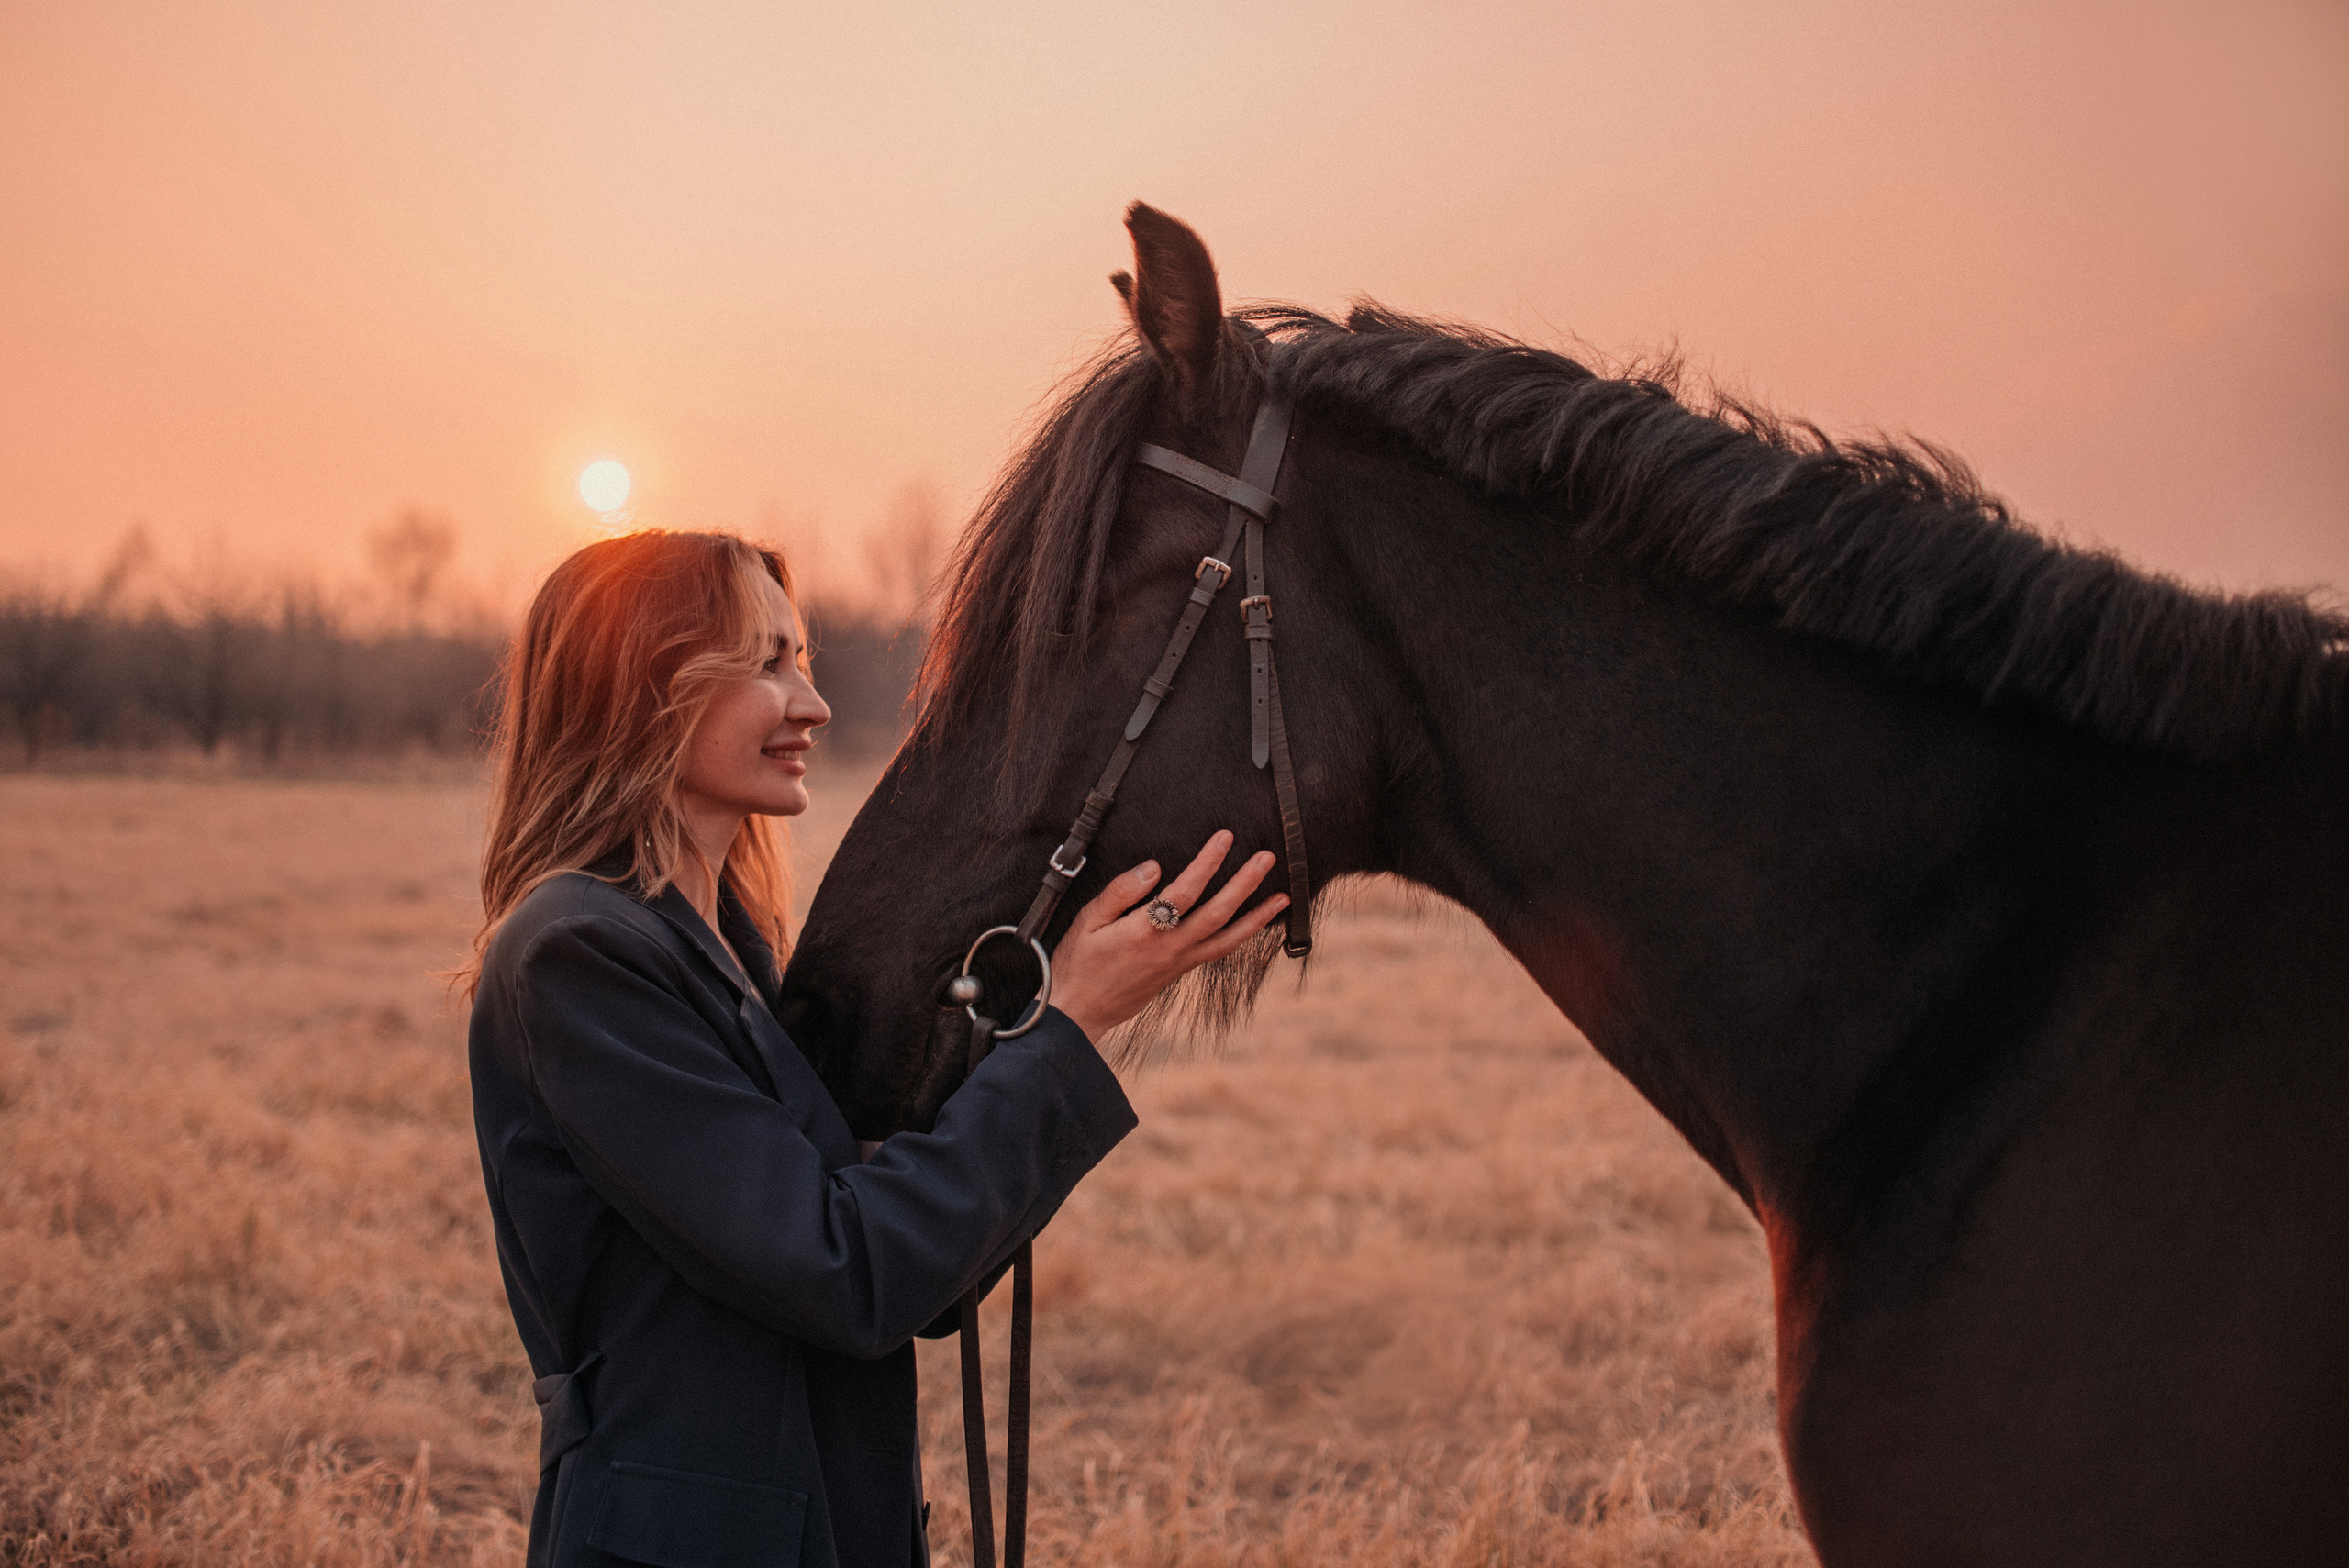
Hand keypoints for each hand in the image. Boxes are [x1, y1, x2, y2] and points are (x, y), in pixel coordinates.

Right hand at [1048, 831, 1288, 1044]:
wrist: (1079, 1014)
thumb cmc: (1077, 963)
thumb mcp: (1086, 922)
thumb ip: (1120, 892)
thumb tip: (1153, 867)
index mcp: (1145, 932)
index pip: (1185, 891)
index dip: (1208, 863)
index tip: (1225, 837)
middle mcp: (1169, 949)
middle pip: (1217, 913)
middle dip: (1245, 883)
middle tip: (1268, 856)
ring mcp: (1178, 964)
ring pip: (1227, 938)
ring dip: (1257, 916)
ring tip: (1283, 896)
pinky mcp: (1180, 973)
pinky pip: (1218, 952)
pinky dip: (1241, 936)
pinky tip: (1254, 923)